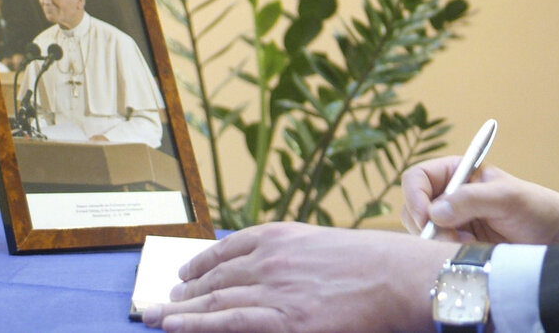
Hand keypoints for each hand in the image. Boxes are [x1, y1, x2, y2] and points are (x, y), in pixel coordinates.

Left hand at [142, 223, 456, 332]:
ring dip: (181, 309)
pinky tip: (176, 326)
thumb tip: (276, 271)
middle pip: (216, 276)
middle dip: (183, 290)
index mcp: (283, 235)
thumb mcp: (328, 245)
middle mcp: (271, 258)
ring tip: (158, 315)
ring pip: (215, 301)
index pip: (230, 247)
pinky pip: (228, 322)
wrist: (401, 277)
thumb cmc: (377, 261)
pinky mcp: (285, 321)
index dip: (202, 262)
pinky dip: (197, 324)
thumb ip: (297, 256)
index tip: (186, 272)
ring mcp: (275, 290)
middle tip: (160, 300)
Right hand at [400, 157, 558, 244]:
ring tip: (468, 243)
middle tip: (453, 237)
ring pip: (420, 232)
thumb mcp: (508, 198)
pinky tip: (470, 251)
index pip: (417, 178)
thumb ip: (472, 199)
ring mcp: (451, 221)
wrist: (555, 239)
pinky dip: (446, 253)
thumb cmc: (536, 208)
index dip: (415, 197)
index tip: (428, 219)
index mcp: (457, 172)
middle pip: (413, 207)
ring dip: (437, 241)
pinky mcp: (457, 244)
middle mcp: (449, 195)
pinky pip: (435, 250)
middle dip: (426, 225)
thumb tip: (435, 211)